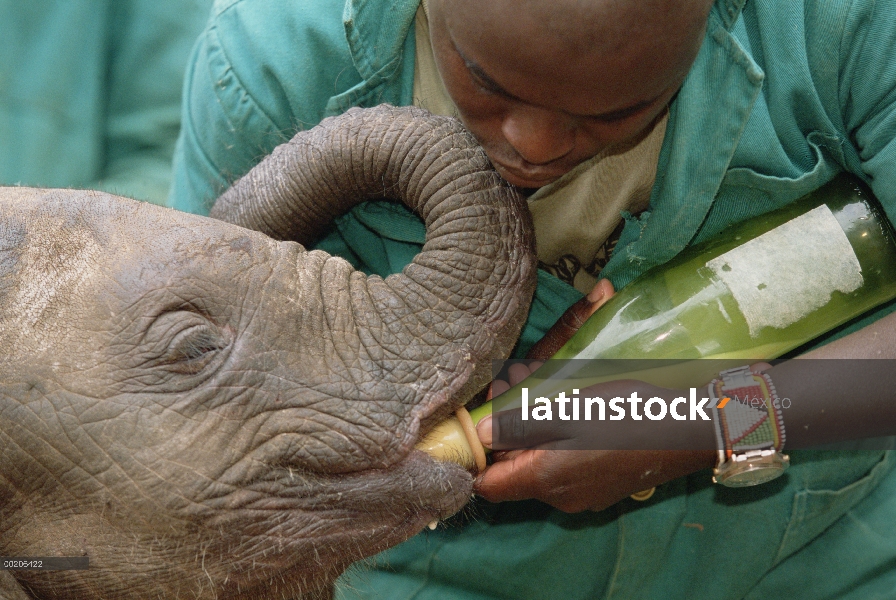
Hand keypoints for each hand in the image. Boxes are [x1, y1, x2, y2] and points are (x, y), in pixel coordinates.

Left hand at [474, 279, 715, 511]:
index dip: (477, 456)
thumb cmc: (624, 415)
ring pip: (539, 469)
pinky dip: (559, 445)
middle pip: (513, 474)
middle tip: (511, 392)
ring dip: (534, 436)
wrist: (686, 431)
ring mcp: (583, 497)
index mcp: (544, 480)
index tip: (479, 424)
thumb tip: (482, 434)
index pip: (488, 484)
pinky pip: (565, 470)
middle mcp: (560, 498)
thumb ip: (520, 425)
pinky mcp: (602, 489)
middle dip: (508, 435)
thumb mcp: (567, 411)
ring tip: (540, 397)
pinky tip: (570, 415)